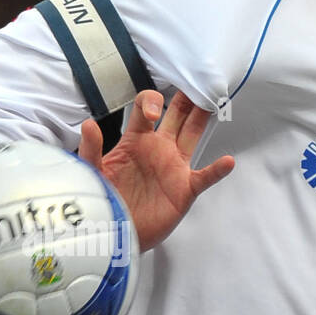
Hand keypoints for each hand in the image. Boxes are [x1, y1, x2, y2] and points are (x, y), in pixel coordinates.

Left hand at [77, 89, 234, 250]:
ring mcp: (174, 167)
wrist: (115, 233)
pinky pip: (205, 177)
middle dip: (186, 98)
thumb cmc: (106, 201)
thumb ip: (90, 149)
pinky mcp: (184, 189)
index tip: (152, 113)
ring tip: (215, 101)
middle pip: (177, 115)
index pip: (145, 108)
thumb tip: (88, 123)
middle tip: (196, 81)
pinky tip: (227, 162)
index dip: (151, 101)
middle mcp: (158, 148)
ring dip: (203, 119)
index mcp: (136, 140)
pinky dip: (217, 170)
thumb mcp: (93, 172)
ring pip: (193, 135)